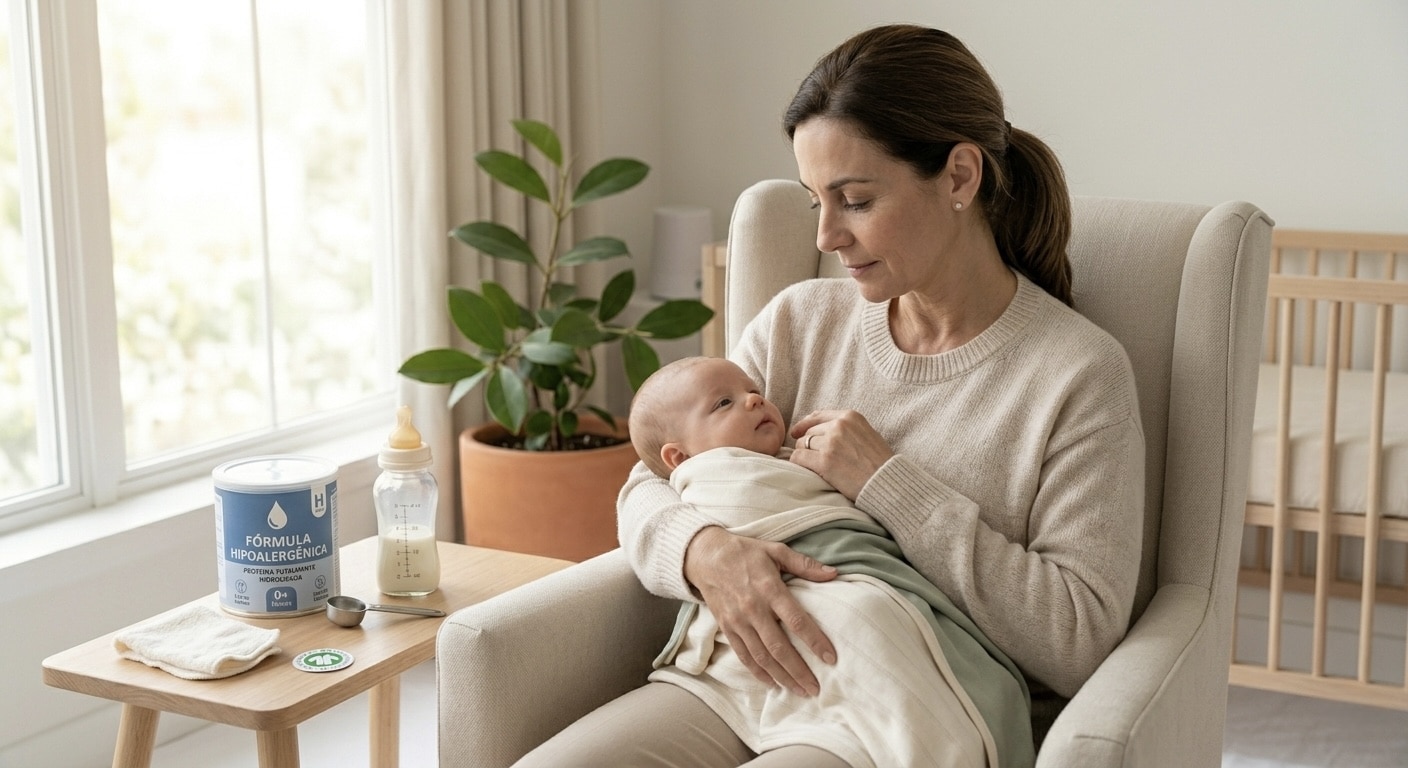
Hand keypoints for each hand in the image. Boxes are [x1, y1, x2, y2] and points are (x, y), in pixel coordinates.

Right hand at [683, 526, 837, 695]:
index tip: (830, 658)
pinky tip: (773, 683)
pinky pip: (744, 656)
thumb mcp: (776, 551)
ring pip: (762, 657)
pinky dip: (758, 673)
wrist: (705, 556)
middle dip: (799, 671)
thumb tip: (834, 573)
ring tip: (800, 690)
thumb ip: (805, 565)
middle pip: (779, 647)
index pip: (796, 621)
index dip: (814, 641)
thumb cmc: (744, 552)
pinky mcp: (726, 628)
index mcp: (769, 589)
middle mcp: (753, 609)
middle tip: (816, 688)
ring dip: (782, 677)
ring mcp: (738, 621)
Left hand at [789, 409, 893, 498]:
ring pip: (801, 445)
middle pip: (808, 432)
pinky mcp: (824, 461)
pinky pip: (798, 458)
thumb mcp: (866, 434)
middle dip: (809, 445)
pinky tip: (807, 470)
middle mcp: (839, 426)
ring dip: (805, 456)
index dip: (804, 425)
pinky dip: (799, 464)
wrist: (887, 482)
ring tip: (816, 467)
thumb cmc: (880, 462)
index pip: (817, 416)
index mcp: (850, 417)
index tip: (796, 432)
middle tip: (815, 459)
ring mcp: (830, 443)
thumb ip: (845, 429)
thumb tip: (819, 430)